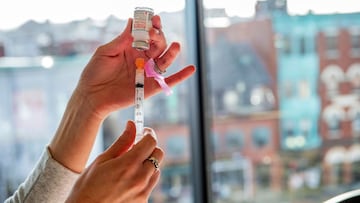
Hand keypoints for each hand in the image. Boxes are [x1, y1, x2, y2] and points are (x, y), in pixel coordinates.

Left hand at [49, 15, 194, 172]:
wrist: (91, 96)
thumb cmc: (95, 72)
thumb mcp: (106, 51)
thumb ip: (122, 39)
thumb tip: (133, 21)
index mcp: (132, 49)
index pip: (147, 35)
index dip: (152, 26)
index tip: (153, 19)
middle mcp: (142, 60)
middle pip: (158, 46)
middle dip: (159, 37)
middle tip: (154, 32)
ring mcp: (147, 73)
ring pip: (165, 61)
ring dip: (172, 53)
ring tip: (175, 46)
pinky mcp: (150, 87)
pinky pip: (168, 82)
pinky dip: (181, 76)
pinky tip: (191, 69)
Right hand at [65, 120, 162, 202]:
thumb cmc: (88, 187)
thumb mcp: (101, 160)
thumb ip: (121, 142)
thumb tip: (132, 125)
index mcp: (128, 164)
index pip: (151, 141)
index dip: (148, 133)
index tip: (143, 132)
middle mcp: (140, 178)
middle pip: (158, 154)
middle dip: (150, 147)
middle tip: (136, 148)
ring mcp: (143, 192)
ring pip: (156, 170)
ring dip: (148, 164)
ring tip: (129, 167)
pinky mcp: (143, 202)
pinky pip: (150, 184)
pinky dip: (144, 178)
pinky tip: (128, 180)